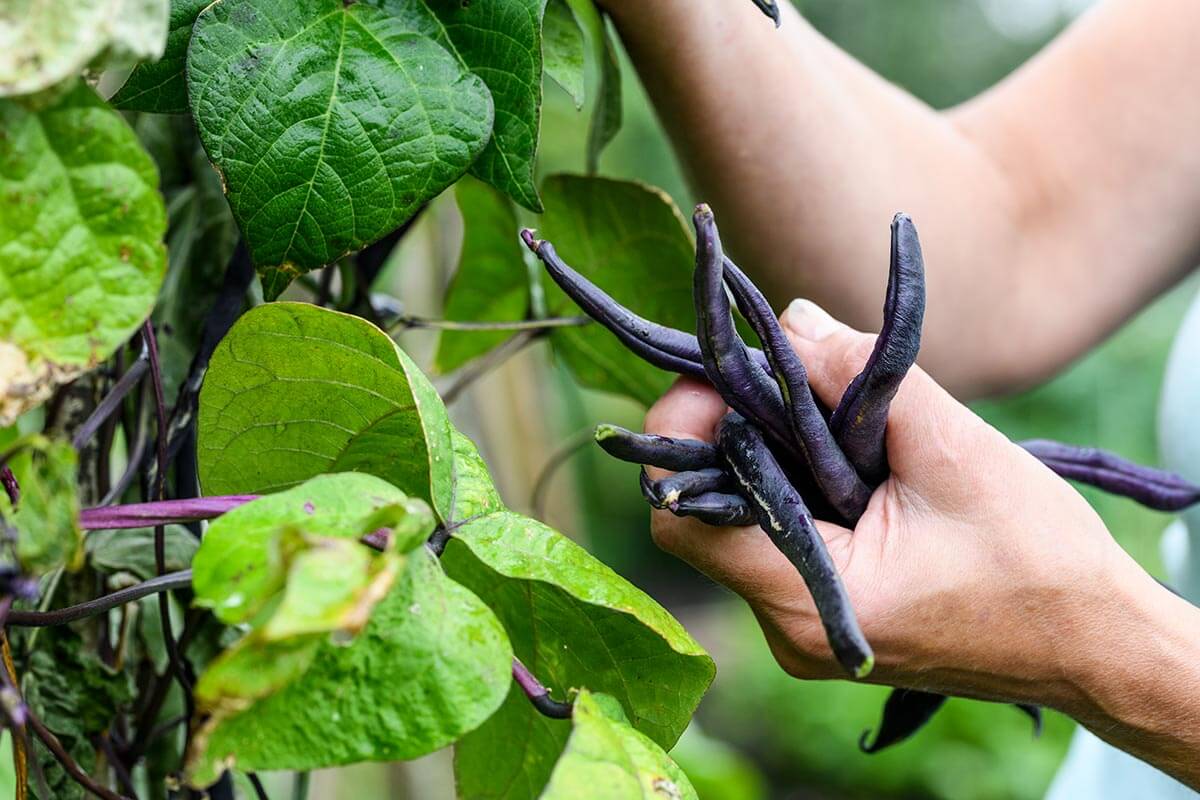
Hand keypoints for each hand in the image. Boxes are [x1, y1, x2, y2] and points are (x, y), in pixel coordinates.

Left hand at [644, 299, 1167, 712]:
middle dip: (729, 432)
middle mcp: (788, 625)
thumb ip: (863, 375)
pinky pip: (780, 537)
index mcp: (808, 601)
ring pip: (742, 520)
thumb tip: (789, 317)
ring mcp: (804, 624)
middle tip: (776, 372)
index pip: (679, 517)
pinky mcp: (826, 613)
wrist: (1094, 642)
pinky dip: (795, 484)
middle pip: (706, 511)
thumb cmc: (1038, 559)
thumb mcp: (953, 450)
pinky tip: (841, 452)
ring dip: (767, 454)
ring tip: (818, 406)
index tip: (727, 375)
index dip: (686, 434)